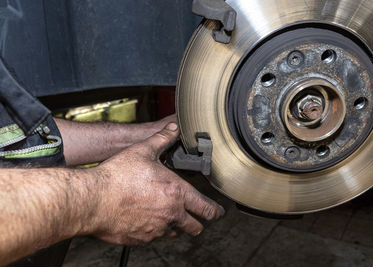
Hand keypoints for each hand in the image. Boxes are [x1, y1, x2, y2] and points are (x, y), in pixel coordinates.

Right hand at [88, 123, 224, 244]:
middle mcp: (170, 214)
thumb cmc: (117, 177)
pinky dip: (156, 230)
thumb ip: (162, 139)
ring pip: (175, 233)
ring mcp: (156, 229)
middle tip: (198, 218)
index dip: (215, 211)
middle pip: (195, 227)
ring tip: (169, 215)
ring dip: (176, 226)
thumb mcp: (143, 151)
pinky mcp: (141, 239)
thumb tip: (173, 129)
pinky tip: (147, 219)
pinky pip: (155, 237)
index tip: (218, 212)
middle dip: (199, 222)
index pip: (206, 208)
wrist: (93, 200)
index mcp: (176, 193)